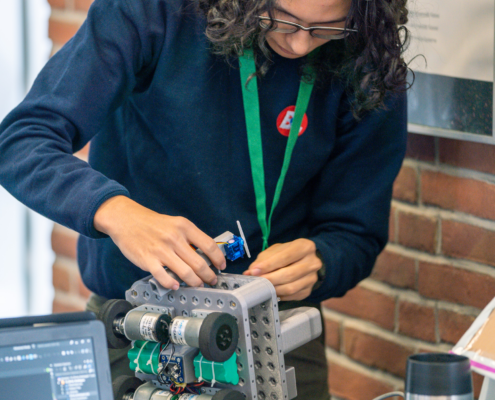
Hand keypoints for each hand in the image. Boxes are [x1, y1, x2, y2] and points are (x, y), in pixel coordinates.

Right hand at [94, 196, 225, 289]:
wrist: (125, 219)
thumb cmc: (151, 223)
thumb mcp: (175, 223)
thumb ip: (188, 237)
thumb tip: (204, 255)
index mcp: (184, 227)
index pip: (209, 245)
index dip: (218, 258)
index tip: (221, 266)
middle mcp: (174, 238)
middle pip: (200, 263)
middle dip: (209, 276)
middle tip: (212, 280)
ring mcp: (161, 250)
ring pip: (186, 273)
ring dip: (195, 282)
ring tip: (198, 285)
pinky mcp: (148, 260)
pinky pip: (164, 277)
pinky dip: (173, 284)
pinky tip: (176, 285)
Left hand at [242, 239, 321, 300]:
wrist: (303, 261)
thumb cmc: (287, 254)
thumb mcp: (276, 251)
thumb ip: (263, 259)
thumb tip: (251, 272)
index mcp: (305, 247)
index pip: (286, 256)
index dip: (269, 265)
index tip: (254, 271)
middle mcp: (313, 262)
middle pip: (289, 274)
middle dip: (270, 279)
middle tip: (257, 281)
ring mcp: (312, 278)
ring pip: (291, 288)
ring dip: (273, 289)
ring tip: (262, 287)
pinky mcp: (308, 290)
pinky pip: (292, 296)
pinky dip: (279, 295)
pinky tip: (272, 291)